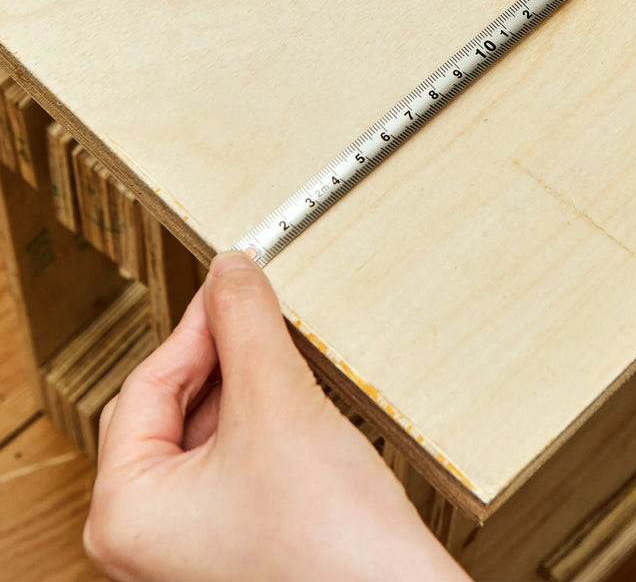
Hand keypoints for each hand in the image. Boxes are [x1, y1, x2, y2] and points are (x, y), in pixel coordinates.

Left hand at [84, 252, 470, 581]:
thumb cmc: (328, 547)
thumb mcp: (277, 404)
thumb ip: (245, 323)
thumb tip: (230, 271)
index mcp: (126, 511)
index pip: (145, 385)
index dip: (196, 326)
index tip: (235, 284)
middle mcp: (146, 537)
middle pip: (171, 409)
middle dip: (221, 358)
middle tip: (261, 313)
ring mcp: (190, 547)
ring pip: (206, 433)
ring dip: (246, 386)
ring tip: (287, 358)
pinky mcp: (235, 545)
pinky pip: (233, 463)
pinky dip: (263, 423)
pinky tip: (300, 406)